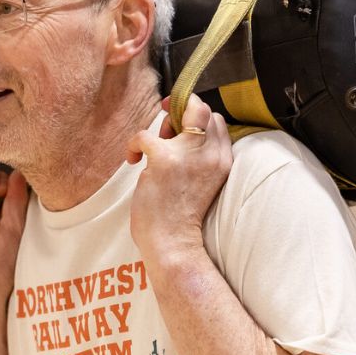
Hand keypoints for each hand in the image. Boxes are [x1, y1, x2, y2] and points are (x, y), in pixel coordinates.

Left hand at [125, 94, 232, 260]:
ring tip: (152, 151)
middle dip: (183, 110)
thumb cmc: (181, 219)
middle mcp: (211, 154)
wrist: (174, 244)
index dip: (197, 119)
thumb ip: (197, 157)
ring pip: (183, 110)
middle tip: (166, 128)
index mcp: (223, 161)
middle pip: (205, 109)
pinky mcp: (164, 160)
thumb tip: (173, 132)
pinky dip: (133, 144)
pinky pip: (144, 134)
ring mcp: (189, 154)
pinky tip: (132, 159)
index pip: (218, 122)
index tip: (180, 129)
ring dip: (162, 126)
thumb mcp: (204, 183)